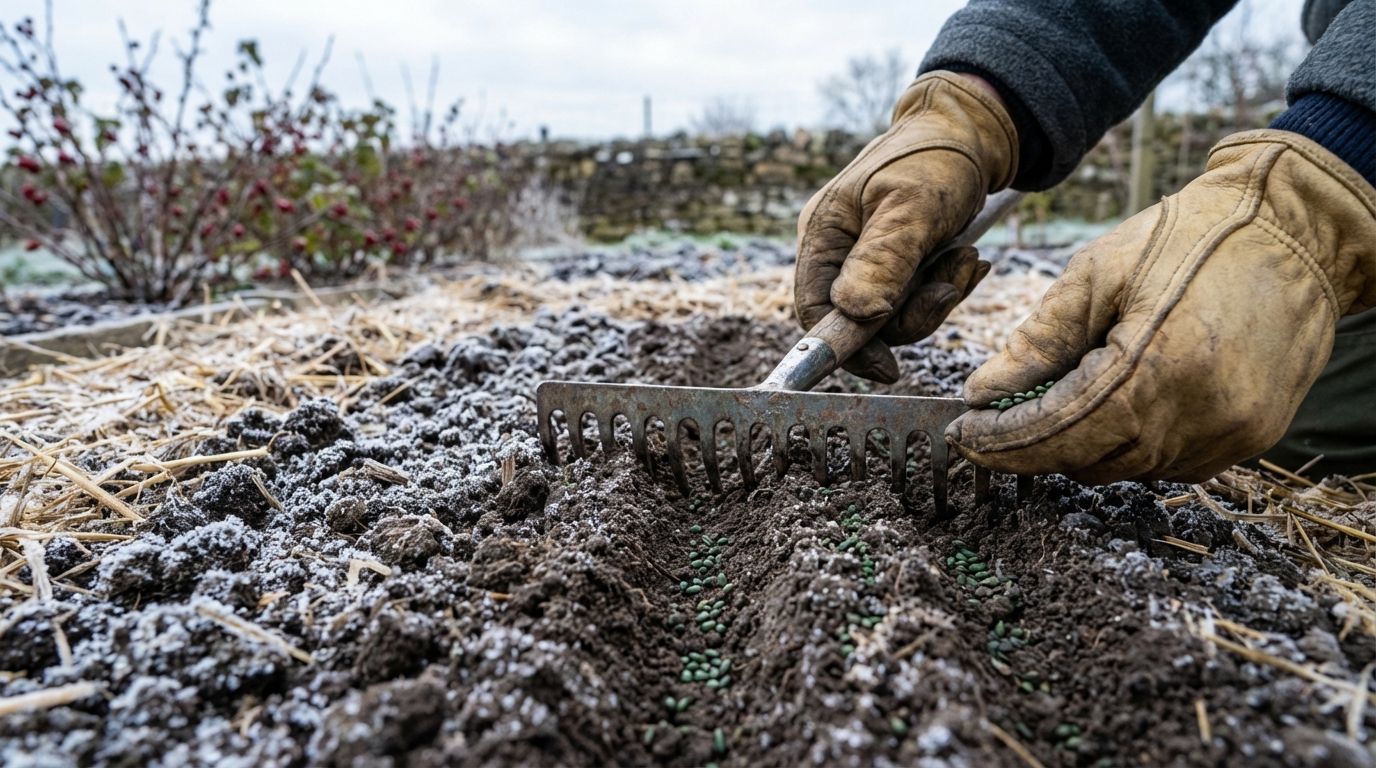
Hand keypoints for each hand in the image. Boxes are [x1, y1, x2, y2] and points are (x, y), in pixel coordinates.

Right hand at [795, 71, 1017, 381]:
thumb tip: (855, 316)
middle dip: (911, 313)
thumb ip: (883, 261)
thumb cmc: (938, 158)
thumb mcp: (913, 207)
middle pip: (859, 319)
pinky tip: (968, 259)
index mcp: (823, 233)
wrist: (975, 131)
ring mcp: (869, 258)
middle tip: (950, 286)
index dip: (844, 346)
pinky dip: (946, 286)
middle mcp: (839, 250)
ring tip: (966, 258)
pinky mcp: (899, 262)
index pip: (813, 309)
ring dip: (937, 296)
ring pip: (894, 314)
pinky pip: (916, 298)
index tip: (888, 368)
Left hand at [946, 130, 1375, 483]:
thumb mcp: (1096, 274)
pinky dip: (1134, 444)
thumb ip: (1037, 342)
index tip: (963, 434)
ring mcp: (1231, 432)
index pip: (1058, 433)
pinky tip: (1124, 402)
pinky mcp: (1252, 436)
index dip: (1002, 442)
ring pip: (1128, 469)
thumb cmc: (1189, 237)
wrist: (1293, 229)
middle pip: (1089, 461)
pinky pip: (1172, 463)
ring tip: (1068, 395)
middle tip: (1001, 415)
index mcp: (1156, 367)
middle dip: (1037, 444)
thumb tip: (983, 392)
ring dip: (1086, 445)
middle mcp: (1199, 414)